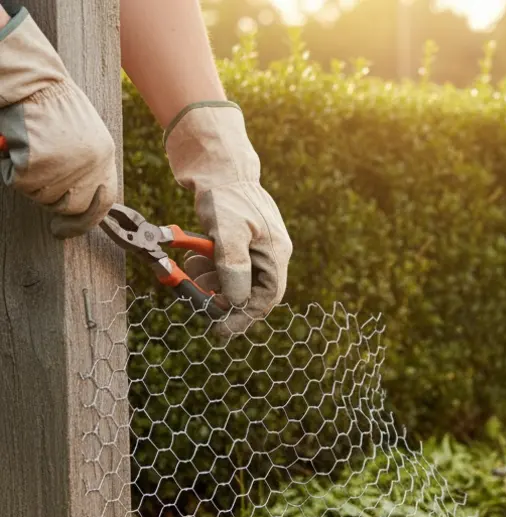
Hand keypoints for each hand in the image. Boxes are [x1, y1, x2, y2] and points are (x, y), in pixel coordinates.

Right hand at [0, 7, 116, 238]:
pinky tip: (14, 144)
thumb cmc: (51, 104)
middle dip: (48, 195)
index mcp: (104, 157)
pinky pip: (16, 181)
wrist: (31, 82)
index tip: (65, 229)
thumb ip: (87, 166)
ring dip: (27, 177)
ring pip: (40, 195)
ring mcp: (65, 169)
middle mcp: (90, 167)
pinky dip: (8, 166)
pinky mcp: (37, 166)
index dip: (86, 220)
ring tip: (28, 145)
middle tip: (35, 170)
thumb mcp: (82, 135)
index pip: (104, 202)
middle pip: (69, 206)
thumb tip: (78, 201)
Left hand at [164, 101, 290, 338]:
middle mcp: (269, 250)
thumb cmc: (223, 192)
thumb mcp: (227, 231)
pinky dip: (209, 266)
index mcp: (275, 251)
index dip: (244, 315)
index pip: (266, 296)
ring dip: (213, 281)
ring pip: (238, 277)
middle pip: (252, 289)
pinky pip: (228, 262)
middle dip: (224, 296)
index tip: (220, 328)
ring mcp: (255, 242)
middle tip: (199, 297)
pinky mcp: (239, 235)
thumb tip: (237, 300)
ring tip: (191, 275)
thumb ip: (234, 267)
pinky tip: (191, 258)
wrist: (215, 159)